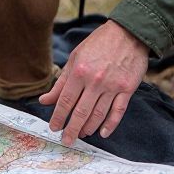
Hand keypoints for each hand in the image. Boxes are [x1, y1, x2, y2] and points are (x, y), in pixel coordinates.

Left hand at [38, 18, 148, 145]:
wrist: (128, 33)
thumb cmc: (98, 44)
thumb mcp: (75, 57)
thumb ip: (61, 81)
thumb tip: (45, 100)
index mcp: (79, 71)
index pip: (65, 101)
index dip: (58, 117)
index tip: (54, 127)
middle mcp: (95, 81)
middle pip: (81, 112)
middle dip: (71, 129)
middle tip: (66, 140)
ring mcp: (113, 86)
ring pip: (98, 114)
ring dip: (88, 128)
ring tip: (82, 134)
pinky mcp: (127, 89)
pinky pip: (118, 112)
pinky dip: (110, 125)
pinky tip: (102, 133)